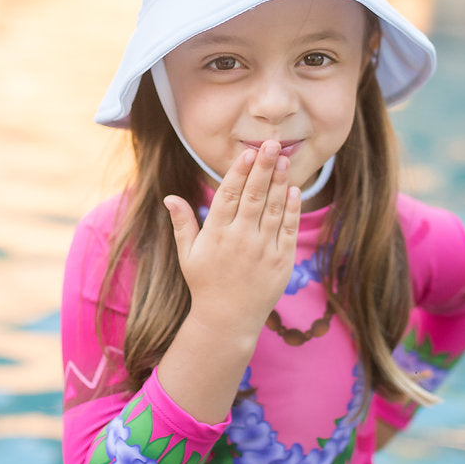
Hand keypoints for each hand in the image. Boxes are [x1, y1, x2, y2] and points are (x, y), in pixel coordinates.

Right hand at [163, 141, 300, 344]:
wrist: (228, 320)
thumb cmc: (205, 284)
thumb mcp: (188, 254)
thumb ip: (182, 223)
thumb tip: (170, 197)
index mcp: (216, 234)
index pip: (229, 195)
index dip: (239, 172)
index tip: (248, 152)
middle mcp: (240, 239)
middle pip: (254, 196)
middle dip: (264, 167)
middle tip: (273, 143)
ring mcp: (263, 250)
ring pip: (274, 208)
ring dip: (280, 181)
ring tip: (285, 159)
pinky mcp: (282, 261)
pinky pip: (288, 229)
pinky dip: (292, 208)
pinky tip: (294, 189)